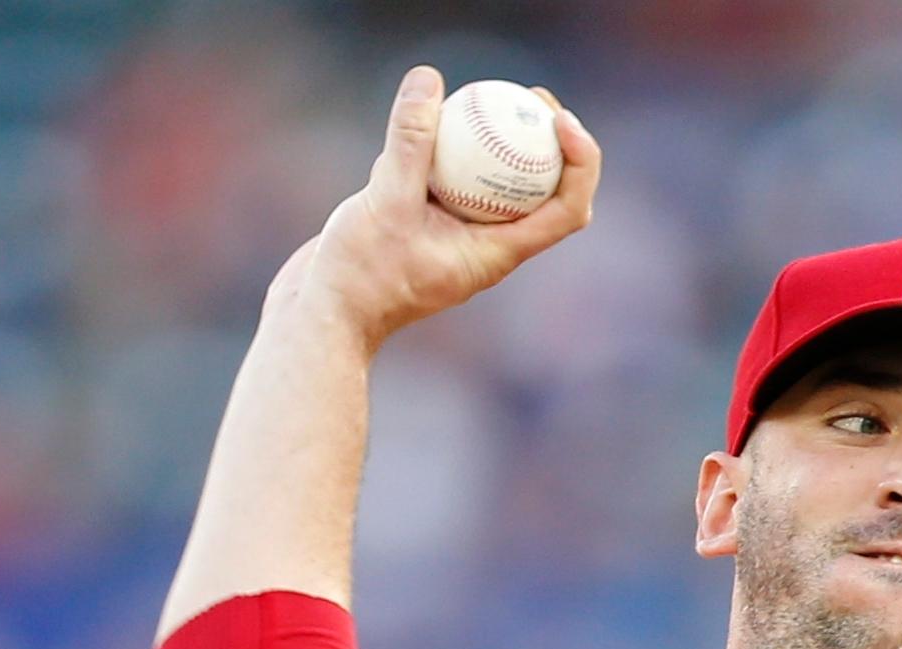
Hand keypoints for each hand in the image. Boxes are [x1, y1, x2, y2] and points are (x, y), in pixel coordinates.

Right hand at [287, 66, 601, 347]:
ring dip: (497, 140)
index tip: (559, 119)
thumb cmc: (359, 277)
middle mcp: (486, 245)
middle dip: (549, 142)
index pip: (567, 210)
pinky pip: (449, 178)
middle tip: (531, 95)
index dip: (581, 163)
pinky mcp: (423, 223)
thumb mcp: (386, 202)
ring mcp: (455, 235)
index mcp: (499, 253)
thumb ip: (411, 142)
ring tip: (484, 95)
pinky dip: (444, 148)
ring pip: (492, 181)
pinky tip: (419, 118)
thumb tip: (429, 79)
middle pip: (542, 190)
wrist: (321, 317)